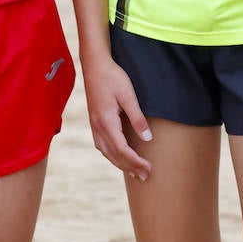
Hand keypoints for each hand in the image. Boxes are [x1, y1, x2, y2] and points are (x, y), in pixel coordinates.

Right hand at [82, 56, 152, 179]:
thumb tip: (147, 139)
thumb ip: (137, 118)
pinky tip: (118, 157)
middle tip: (146, 177)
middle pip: (114, 155)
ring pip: (106, 152)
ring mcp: (94, 124)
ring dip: (120, 164)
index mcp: (106, 121)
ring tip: (134, 172)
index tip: (148, 168)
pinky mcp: (94, 121)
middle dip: (130, 167)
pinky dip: (111, 155)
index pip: (122, 150)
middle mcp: (98, 126)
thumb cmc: (112, 77)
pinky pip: (101, 145)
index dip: (135, 161)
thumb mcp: (128, 95)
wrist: (94, 64)